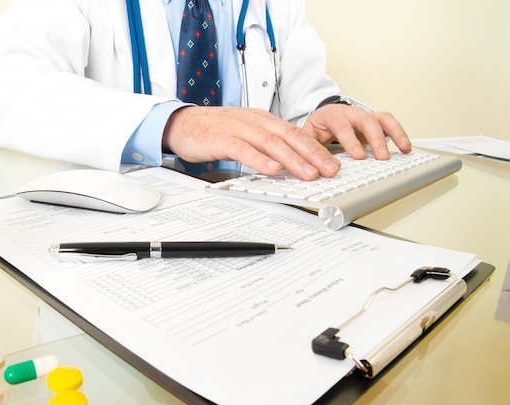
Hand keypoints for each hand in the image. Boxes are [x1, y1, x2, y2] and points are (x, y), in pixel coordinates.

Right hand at [163, 106, 343, 179]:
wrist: (182, 123)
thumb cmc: (215, 131)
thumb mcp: (246, 136)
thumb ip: (267, 148)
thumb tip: (290, 165)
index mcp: (263, 120)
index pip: (296, 134)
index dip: (317, 149)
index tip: (333, 164)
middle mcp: (255, 121)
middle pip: (289, 136)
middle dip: (313, 154)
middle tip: (330, 170)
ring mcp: (238, 129)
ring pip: (271, 143)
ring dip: (292, 159)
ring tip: (308, 174)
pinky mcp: (221, 139)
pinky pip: (244, 149)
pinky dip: (260, 160)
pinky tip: (273, 170)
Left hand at [302, 104, 411, 160]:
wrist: (322, 117)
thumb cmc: (316, 129)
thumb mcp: (306, 137)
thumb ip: (308, 150)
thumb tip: (311, 169)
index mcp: (331, 116)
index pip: (342, 126)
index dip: (351, 141)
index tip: (358, 156)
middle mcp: (350, 113)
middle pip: (366, 121)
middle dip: (376, 139)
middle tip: (381, 157)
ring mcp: (363, 116)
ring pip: (381, 119)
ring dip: (394, 134)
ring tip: (404, 149)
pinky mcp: (373, 121)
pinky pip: (389, 123)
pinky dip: (399, 134)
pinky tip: (405, 148)